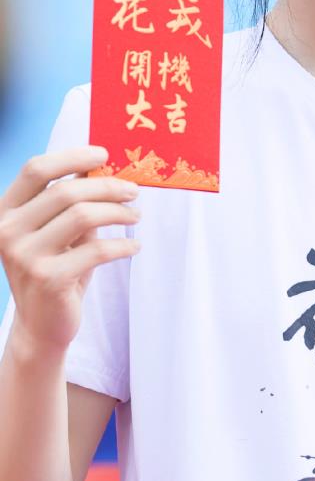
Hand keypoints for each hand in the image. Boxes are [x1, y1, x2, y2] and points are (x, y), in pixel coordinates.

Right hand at [0, 146, 140, 355]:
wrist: (42, 326)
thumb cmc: (56, 269)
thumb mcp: (59, 231)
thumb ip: (71, 201)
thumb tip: (102, 167)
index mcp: (6, 212)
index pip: (36, 169)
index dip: (72, 156)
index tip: (104, 154)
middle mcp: (8, 231)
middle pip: (66, 191)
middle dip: (107, 186)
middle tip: (133, 191)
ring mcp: (25, 256)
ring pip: (83, 215)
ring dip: (118, 212)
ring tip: (135, 216)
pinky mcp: (48, 279)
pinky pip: (96, 250)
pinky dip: (123, 244)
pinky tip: (134, 246)